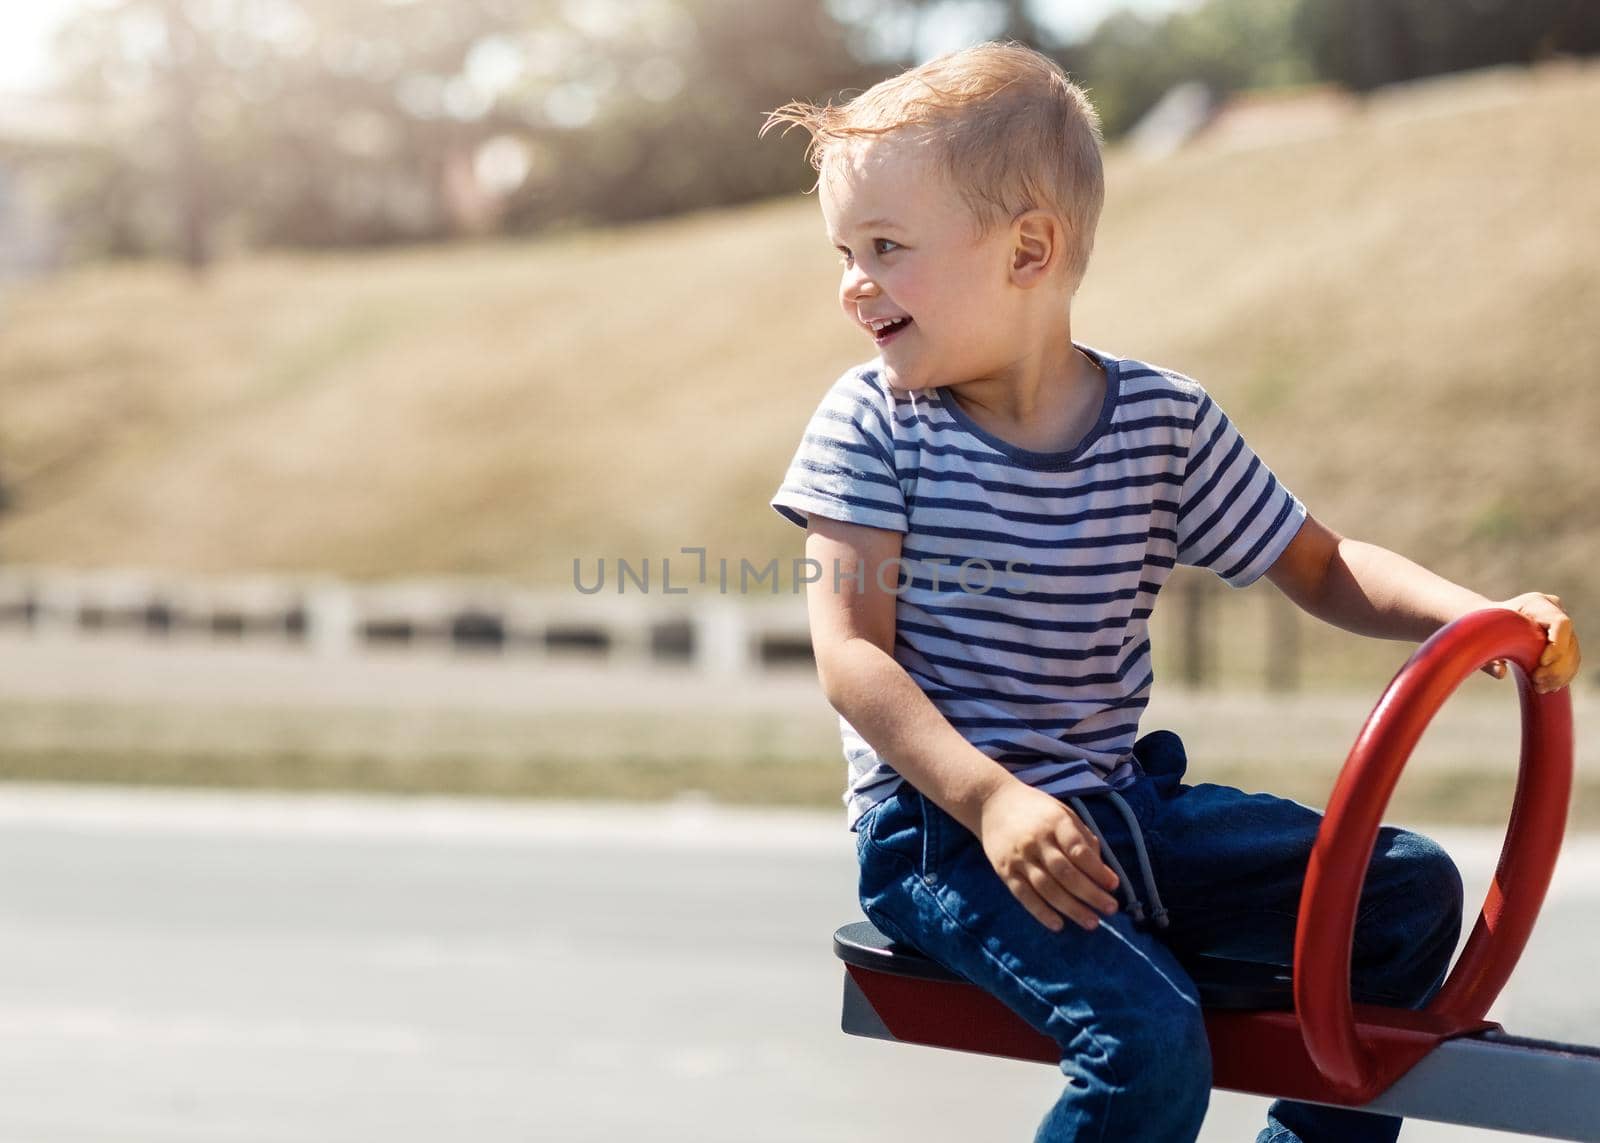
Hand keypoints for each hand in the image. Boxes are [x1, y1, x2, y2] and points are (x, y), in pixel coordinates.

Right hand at [976, 780, 1119, 932]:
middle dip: (1090, 893)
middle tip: (1110, 909)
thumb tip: (1101, 869)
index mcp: (1055, 822)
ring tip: (1091, 922)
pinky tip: (1058, 925)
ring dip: (1071, 908)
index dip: (1097, 870)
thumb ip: (1081, 837)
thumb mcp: (1062, 812)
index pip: (1078, 850)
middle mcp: (1036, 841)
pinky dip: (1041, 912)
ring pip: (1047, 888)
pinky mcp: (1004, 871)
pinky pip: (1024, 895)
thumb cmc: (1035, 809)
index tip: (1114, 885)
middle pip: (1065, 873)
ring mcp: (1019, 857)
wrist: (991, 803)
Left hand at [1482, 592, 1580, 693]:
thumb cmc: (1481, 628)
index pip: (1560, 623)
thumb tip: (1500, 672)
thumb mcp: (1480, 638)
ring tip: (1540, 687)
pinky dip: (1562, 676)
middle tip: (1536, 682)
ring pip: (1572, 654)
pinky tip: (1548, 687)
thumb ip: (1488, 655)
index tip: (1542, 662)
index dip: (1557, 644)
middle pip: (1569, 642)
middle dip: (1557, 666)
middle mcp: (1553, 611)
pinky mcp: (1562, 640)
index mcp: (1535, 603)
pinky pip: (1571, 661)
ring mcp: (1560, 626)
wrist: (1484, 621)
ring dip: (1560, 675)